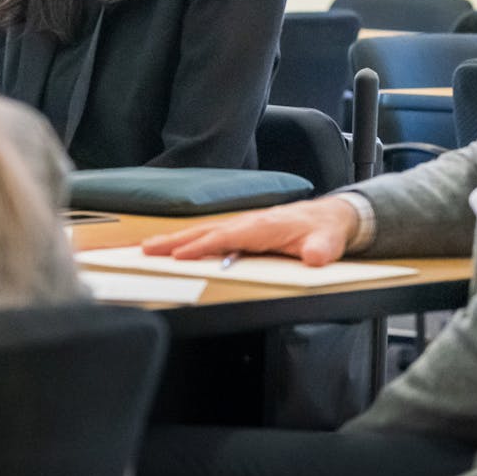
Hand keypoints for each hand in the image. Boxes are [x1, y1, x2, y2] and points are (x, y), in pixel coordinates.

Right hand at [141, 197, 359, 266]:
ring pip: (202, 232)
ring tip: (148, 248)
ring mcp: (242, 225)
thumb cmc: (324, 231)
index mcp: (262, 226)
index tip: (179, 256)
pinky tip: (173, 248)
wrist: (330, 218)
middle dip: (174, 241)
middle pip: (204, 232)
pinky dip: (188, 240)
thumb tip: (315, 257)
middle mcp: (247, 222)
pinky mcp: (242, 230)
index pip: (225, 237)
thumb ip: (320, 250)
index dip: (202, 247)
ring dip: (174, 240)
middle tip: (146, 250)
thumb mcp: (327, 243)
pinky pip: (209, 235)